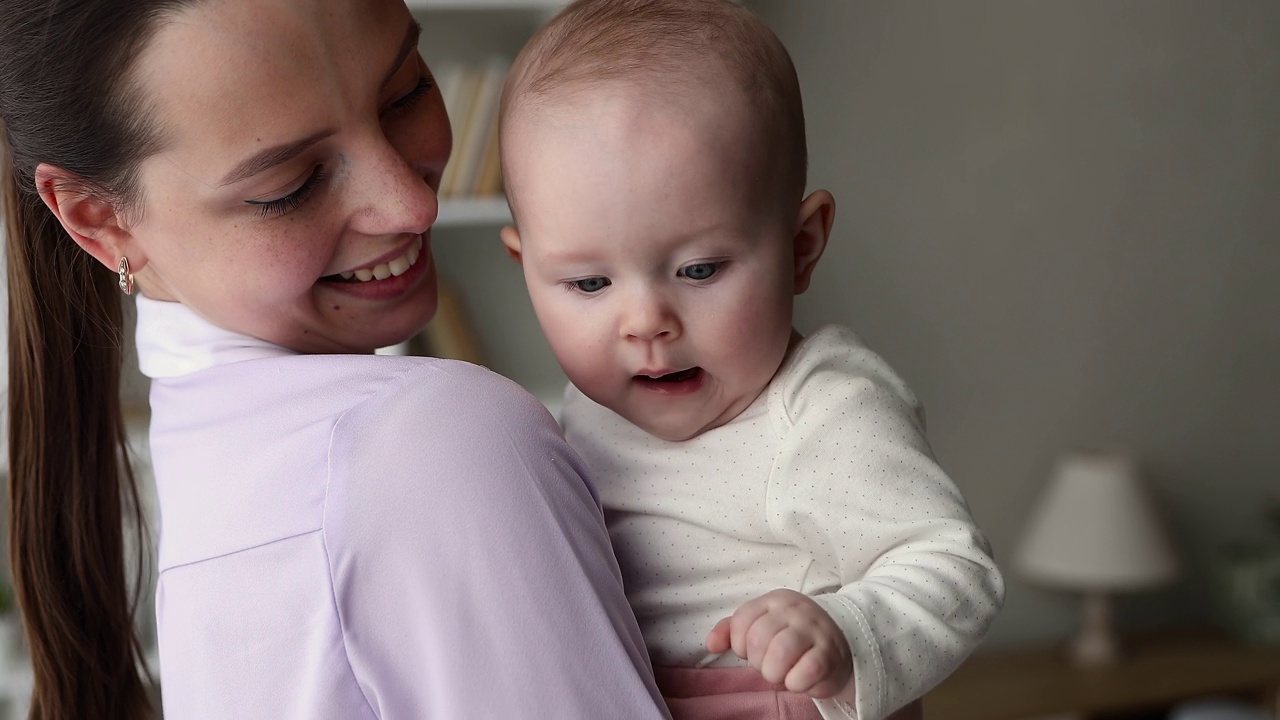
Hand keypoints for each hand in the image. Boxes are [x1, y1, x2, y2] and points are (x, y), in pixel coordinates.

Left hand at [706, 588, 851, 698]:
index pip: (741, 622)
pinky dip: (796, 684)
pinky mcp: (830, 654)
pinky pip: (803, 673)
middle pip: (757, 640)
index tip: (753, 651)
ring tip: (782, 674)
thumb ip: (731, 630)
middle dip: (758, 662)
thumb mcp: (761, 626)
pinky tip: (800, 679)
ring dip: (775, 674)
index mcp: (773, 600)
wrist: (839, 646)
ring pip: (779, 655)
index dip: (740, 644)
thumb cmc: (791, 637)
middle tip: (771, 664)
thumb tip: (711, 644)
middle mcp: (795, 609)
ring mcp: (814, 630)